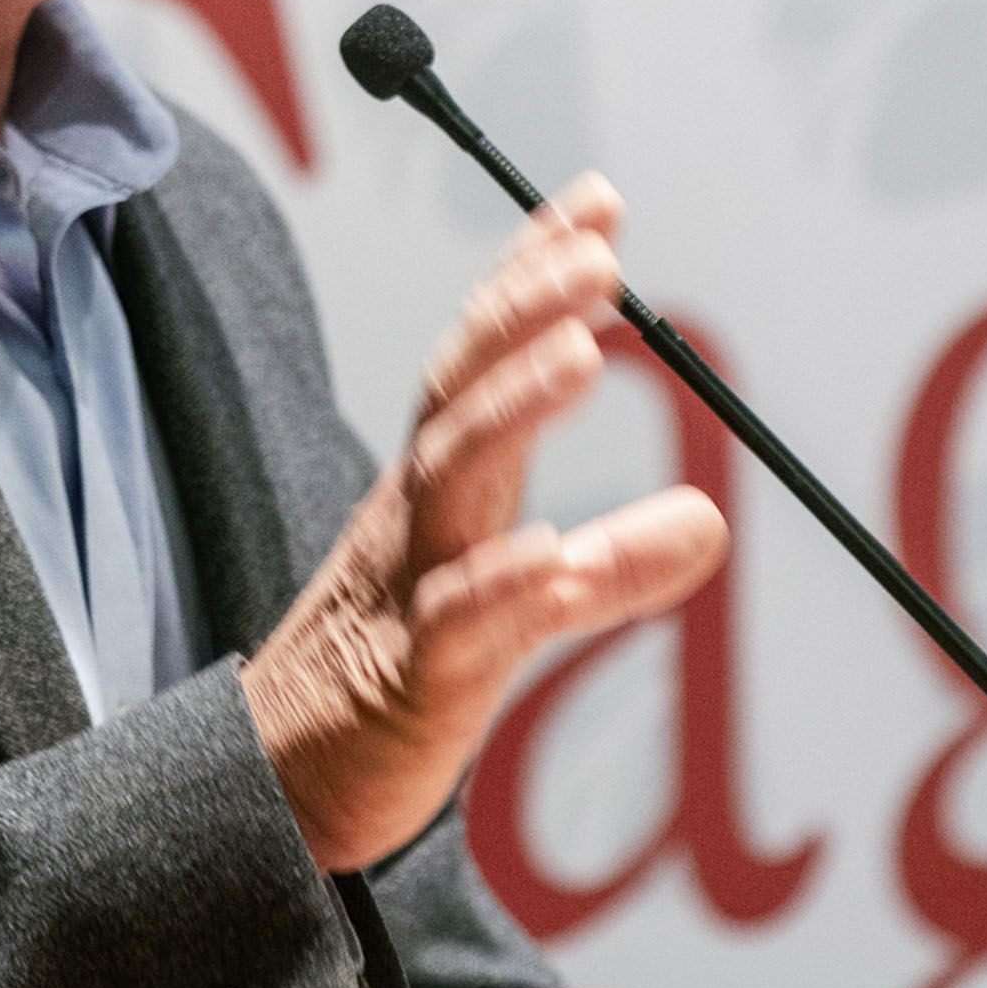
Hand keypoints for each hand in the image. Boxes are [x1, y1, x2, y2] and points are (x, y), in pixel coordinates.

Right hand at [240, 174, 730, 873]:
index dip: (534, 275)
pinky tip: (553, 557)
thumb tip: (710, 520)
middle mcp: (417, 517)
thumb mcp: (510, 609)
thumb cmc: (392, 674)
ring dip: (515, 410)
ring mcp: (407, 590)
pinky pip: (457, 625)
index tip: (598, 200)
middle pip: (462, 391)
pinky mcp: (410, 683)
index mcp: (439, 488)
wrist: (277, 786)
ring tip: (582, 353)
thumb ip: (610, 566)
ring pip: (454, 481)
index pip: (484, 358)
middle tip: (598, 253)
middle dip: (525, 310)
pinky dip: (504, 585)